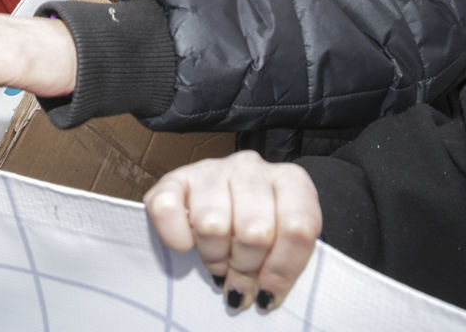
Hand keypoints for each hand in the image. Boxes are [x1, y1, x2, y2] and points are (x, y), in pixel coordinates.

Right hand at [145, 151, 321, 311]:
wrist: (222, 208)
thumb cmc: (258, 230)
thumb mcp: (282, 243)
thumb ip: (282, 263)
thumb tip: (263, 297)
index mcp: (290, 180)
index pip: (297, 228)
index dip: (282, 270)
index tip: (267, 294)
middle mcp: (251, 168)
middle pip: (254, 232)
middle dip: (245, 270)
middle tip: (239, 283)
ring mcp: (211, 169)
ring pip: (212, 225)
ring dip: (214, 257)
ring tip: (218, 264)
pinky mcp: (174, 179)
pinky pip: (167, 209)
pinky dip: (176, 237)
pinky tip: (187, 245)